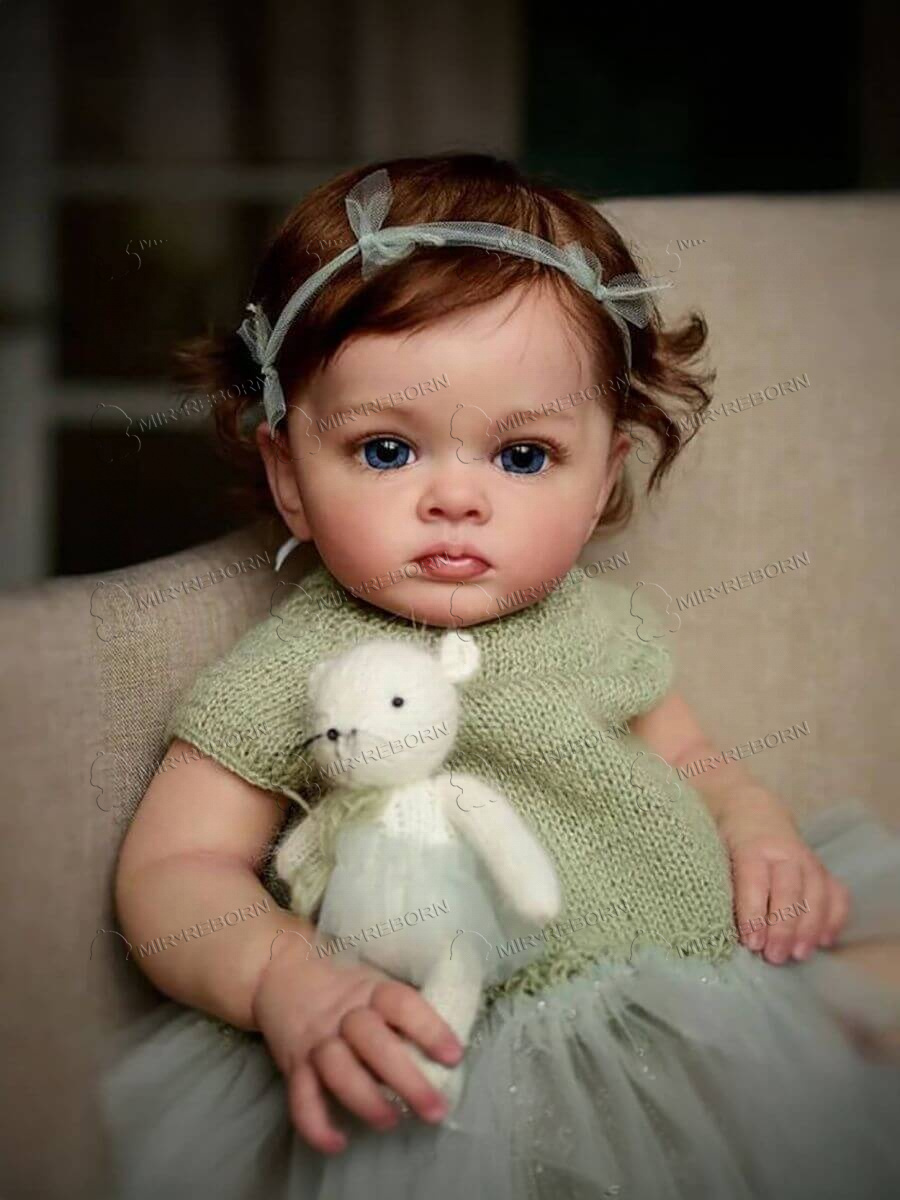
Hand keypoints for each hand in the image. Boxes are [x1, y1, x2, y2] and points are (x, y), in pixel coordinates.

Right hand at [251, 936, 463, 1154]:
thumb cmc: (344, 986)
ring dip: (366, 1099)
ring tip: (391, 1121)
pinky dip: (316, 1125)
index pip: (401, 1004)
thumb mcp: (374, 983)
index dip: (429, 1028)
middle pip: (374, 1043)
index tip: (453, 1056)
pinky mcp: (293, 1065)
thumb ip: (401, 1014)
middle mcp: (343, 1015)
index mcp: (371, 991)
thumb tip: (445, 1055)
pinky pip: (300, 1098)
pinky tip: (338, 1144)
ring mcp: (317, 1040)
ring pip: (338, 1069)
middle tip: (434, 1109)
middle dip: (407, 1078)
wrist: (282, 973)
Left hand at [718, 795, 850, 964]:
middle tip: (774, 957)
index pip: (754, 879)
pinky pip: (836, 893)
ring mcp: (807, 858)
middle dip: (783, 927)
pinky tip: (824, 941)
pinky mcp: (821, 868)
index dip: (753, 912)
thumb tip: (711, 924)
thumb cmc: (725, 838)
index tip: (750, 942)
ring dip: (810, 928)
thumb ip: (716, 882)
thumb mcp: (711, 851)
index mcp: (751, 845)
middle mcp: (784, 850)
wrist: (750, 811)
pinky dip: (834, 917)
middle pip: (789, 890)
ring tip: (799, 955)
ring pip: (816, 893)